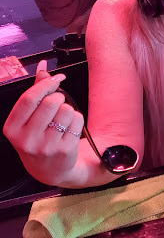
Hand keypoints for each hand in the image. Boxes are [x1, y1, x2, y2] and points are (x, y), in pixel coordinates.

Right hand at [3, 61, 84, 184]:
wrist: (51, 170)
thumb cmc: (39, 138)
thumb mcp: (29, 119)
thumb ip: (35, 91)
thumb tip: (43, 66)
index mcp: (12, 128)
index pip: (28, 99)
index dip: (46, 84)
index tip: (56, 79)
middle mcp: (26, 140)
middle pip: (51, 102)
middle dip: (59, 97)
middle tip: (58, 104)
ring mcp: (46, 147)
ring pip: (66, 110)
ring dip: (68, 110)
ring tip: (62, 121)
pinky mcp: (64, 150)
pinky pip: (77, 120)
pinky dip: (77, 120)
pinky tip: (69, 130)